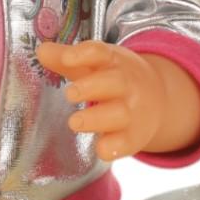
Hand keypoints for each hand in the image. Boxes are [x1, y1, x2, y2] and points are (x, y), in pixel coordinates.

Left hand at [35, 39, 164, 161]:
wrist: (157, 97)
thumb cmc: (113, 78)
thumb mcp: (95, 64)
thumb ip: (66, 58)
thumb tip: (41, 51)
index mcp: (113, 62)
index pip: (100, 53)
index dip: (84, 54)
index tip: (67, 58)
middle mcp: (126, 84)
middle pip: (113, 82)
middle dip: (91, 87)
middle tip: (70, 93)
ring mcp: (132, 110)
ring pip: (120, 113)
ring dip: (97, 118)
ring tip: (74, 122)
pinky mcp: (134, 135)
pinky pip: (126, 142)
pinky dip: (115, 146)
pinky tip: (101, 148)